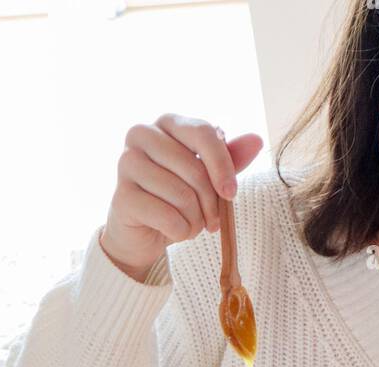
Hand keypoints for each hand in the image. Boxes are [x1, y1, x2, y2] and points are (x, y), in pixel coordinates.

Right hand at [100, 115, 263, 280]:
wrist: (140, 232)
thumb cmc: (175, 198)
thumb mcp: (206, 177)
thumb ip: (229, 158)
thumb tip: (256, 140)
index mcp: (166, 122)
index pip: (203, 133)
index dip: (223, 166)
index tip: (231, 194)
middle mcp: (141, 135)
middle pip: (194, 169)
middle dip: (210, 203)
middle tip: (212, 222)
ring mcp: (127, 163)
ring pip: (181, 196)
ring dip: (195, 221)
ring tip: (191, 226)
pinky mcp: (121, 196)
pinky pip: (168, 217)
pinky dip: (180, 232)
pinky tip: (174, 232)